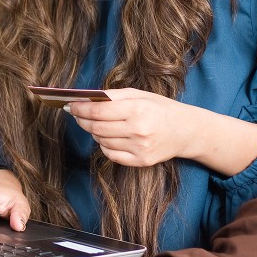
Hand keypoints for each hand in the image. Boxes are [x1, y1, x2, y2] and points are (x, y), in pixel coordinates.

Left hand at [66, 88, 256, 176]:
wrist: (187, 131)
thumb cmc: (160, 109)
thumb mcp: (140, 95)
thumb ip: (113, 96)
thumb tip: (85, 98)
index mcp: (137, 110)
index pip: (97, 111)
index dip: (79, 108)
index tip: (70, 105)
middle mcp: (138, 130)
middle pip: (96, 127)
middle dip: (82, 119)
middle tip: (76, 113)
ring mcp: (139, 148)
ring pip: (101, 141)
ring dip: (94, 132)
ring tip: (95, 123)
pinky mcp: (141, 162)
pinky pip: (111, 155)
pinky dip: (105, 145)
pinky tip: (108, 137)